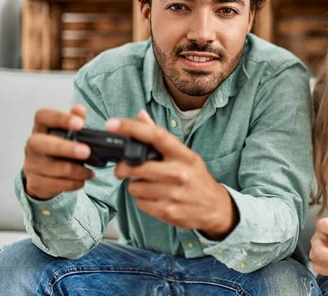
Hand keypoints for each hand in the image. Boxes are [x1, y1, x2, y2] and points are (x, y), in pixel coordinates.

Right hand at [23, 105, 94, 199]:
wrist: (45, 177)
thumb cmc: (60, 150)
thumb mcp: (68, 135)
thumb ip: (75, 121)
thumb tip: (80, 109)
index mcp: (41, 129)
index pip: (43, 116)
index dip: (60, 118)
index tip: (80, 124)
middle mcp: (33, 145)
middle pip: (42, 143)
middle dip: (66, 148)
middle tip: (86, 152)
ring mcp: (31, 164)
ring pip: (54, 168)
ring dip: (77, 171)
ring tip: (91, 172)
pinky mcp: (35, 182)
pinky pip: (56, 184)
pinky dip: (73, 183)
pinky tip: (82, 180)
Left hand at [109, 111, 237, 238]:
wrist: (215, 207)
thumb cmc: (196, 178)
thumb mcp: (185, 156)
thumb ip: (161, 138)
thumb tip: (141, 115)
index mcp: (183, 155)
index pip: (156, 136)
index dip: (132, 128)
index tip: (112, 124)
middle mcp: (179, 173)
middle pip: (136, 166)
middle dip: (123, 168)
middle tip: (125, 169)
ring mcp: (173, 194)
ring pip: (134, 187)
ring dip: (136, 186)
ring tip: (150, 185)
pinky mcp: (167, 211)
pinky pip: (139, 203)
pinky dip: (143, 200)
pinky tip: (156, 198)